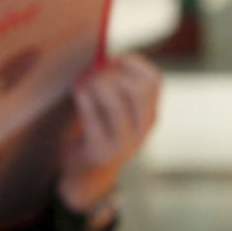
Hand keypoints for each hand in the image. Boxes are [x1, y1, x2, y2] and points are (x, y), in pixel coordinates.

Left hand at [58, 54, 161, 215]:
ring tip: (82, 81)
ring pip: (117, 103)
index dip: (134, 63)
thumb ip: (117, 86)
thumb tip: (102, 54)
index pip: (155, 80)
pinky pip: (94, 119)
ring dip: (96, 85)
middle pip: (138, 89)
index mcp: (150, 115)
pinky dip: (84, 100)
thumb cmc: (97, 132)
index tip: (112, 59)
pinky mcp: (102, 151)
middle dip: (113, 74)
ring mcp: (125, 143)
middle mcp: (144, 129)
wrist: (86, 175)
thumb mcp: (116, 110)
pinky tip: (76, 91)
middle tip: (93, 73)